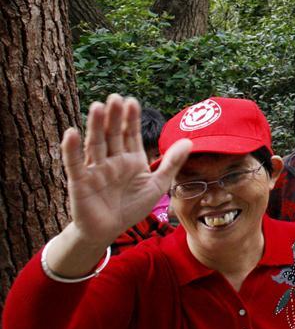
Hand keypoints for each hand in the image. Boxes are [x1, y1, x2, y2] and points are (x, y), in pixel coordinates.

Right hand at [62, 94, 190, 244]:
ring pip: (96, 144)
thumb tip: (189, 141)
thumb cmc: (132, 207)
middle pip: (113, 134)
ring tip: (98, 107)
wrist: (109, 231)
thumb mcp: (157, 185)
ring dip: (95, 126)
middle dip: (114, 117)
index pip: (130, 134)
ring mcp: (95, 169)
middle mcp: (112, 159)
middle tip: (116, 98)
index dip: (131, 119)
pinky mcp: (80, 181)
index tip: (133, 101)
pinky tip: (72, 133)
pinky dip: (72, 150)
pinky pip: (75, 164)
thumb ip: (171, 164)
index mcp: (130, 158)